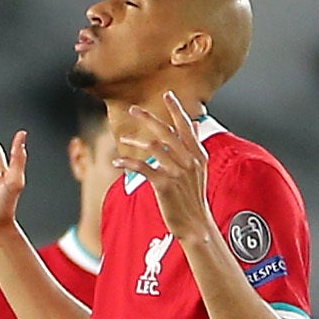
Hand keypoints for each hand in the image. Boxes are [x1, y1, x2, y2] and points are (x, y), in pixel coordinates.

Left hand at [113, 92, 215, 244]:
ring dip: (135, 142)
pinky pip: (143, 168)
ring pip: (153, 147)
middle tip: (133, 109)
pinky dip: (128, 163)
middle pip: (166, 132)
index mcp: (197, 155)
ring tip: (123, 140)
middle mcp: (189, 160)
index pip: (186, 126)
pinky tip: (118, 163)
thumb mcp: (200, 168)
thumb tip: (196, 124)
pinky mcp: (164, 185)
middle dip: (148, 118)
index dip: (176, 109)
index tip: (167, 94)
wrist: (196, 224)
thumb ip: (195, 144)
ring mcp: (177, 172)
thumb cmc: (194, 197)